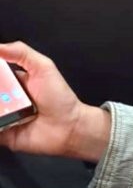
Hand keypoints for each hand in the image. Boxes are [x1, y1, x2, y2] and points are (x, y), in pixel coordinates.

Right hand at [0, 42, 110, 161]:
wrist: (70, 127)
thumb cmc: (60, 98)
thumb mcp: (44, 67)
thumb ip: (22, 53)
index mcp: (15, 82)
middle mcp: (7, 99)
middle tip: (0, 94)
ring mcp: (5, 116)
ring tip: (1, 106)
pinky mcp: (4, 134)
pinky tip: (0, 119)